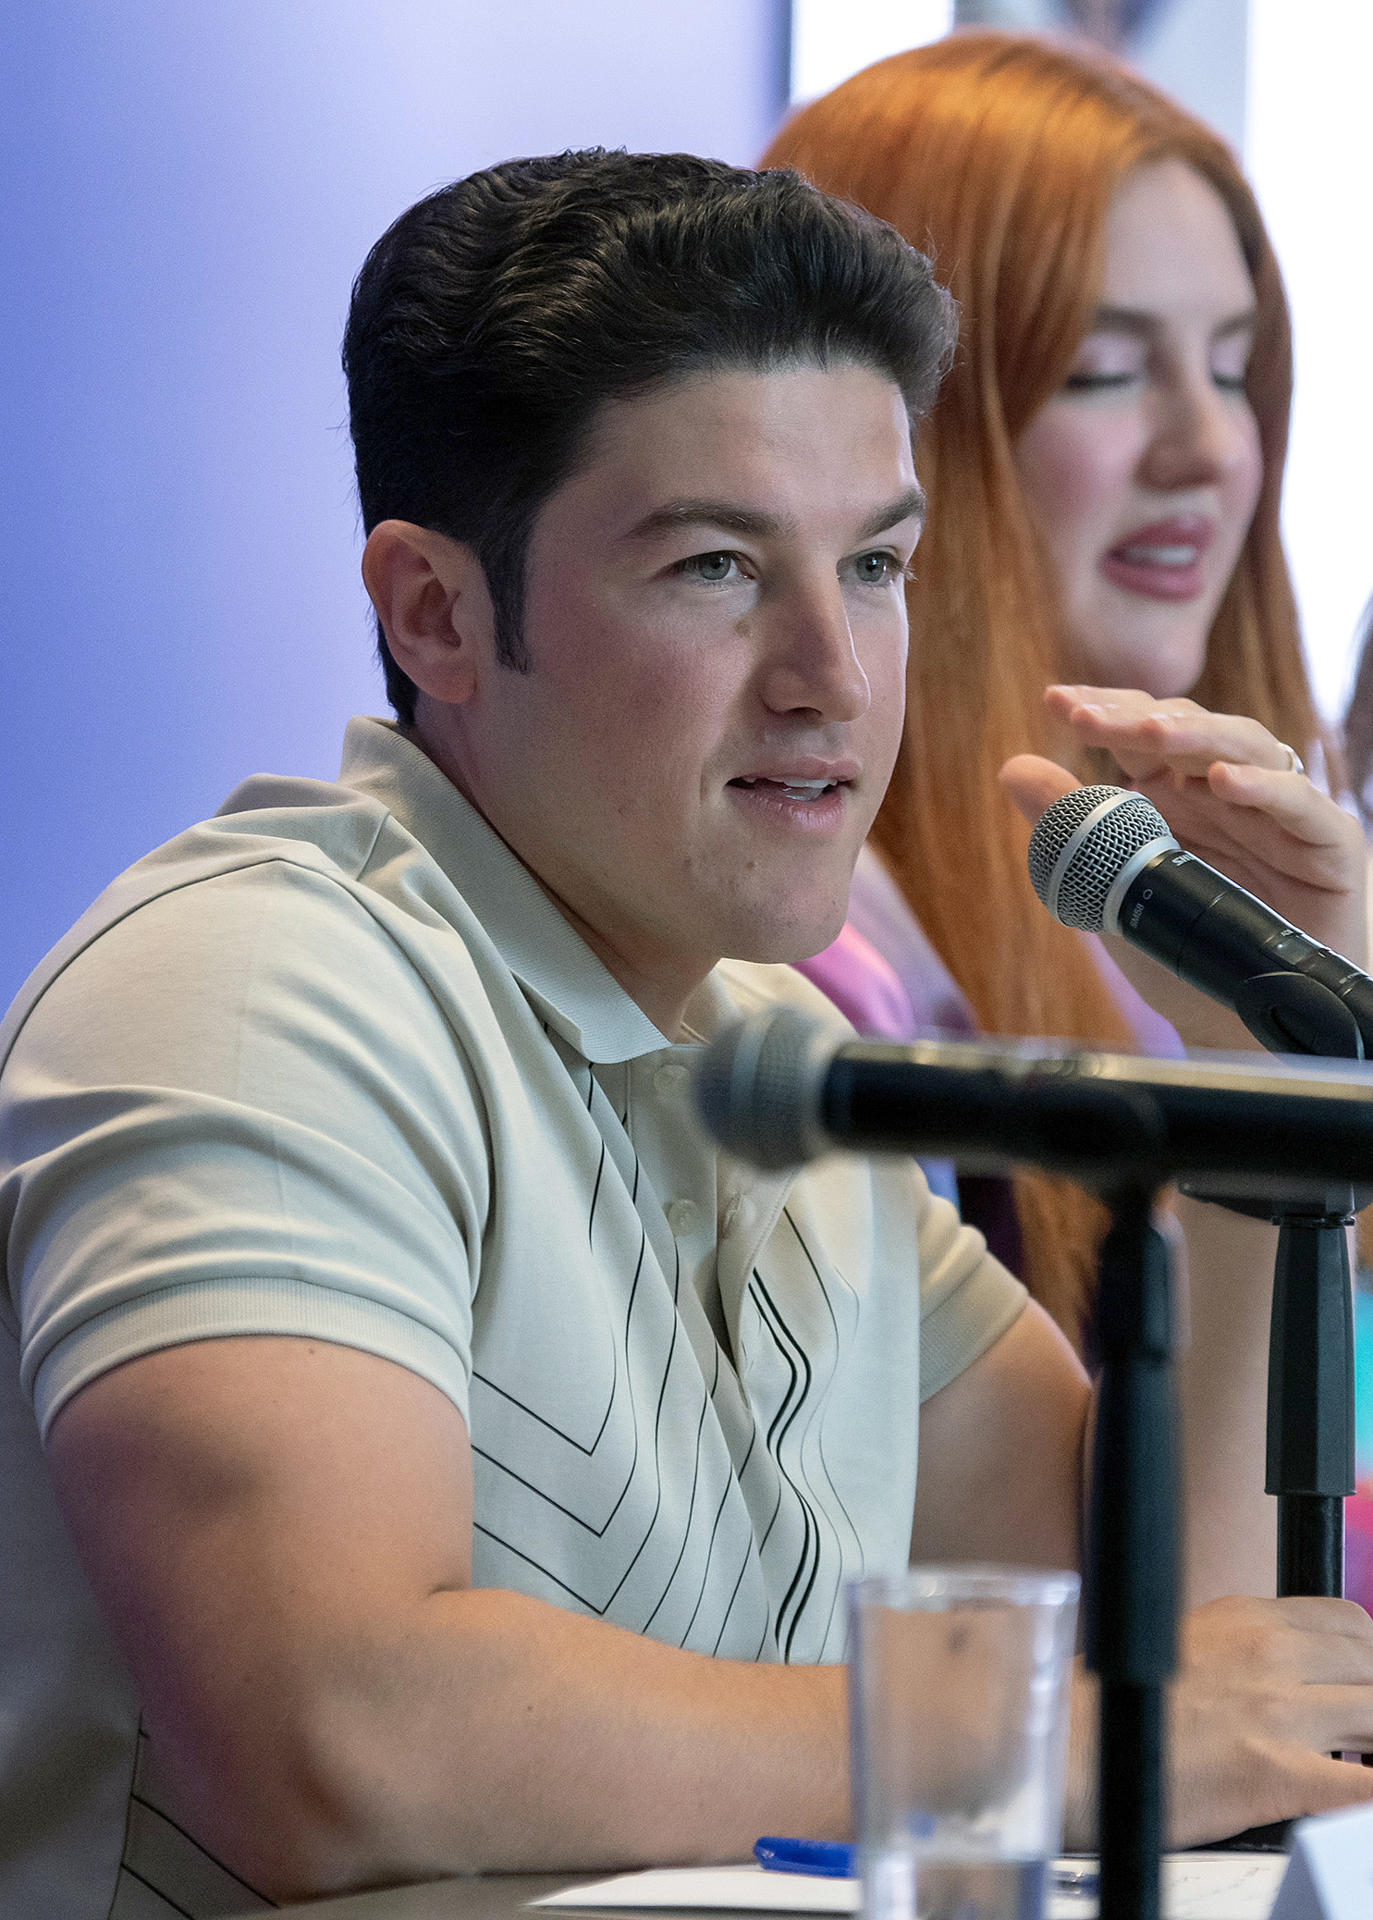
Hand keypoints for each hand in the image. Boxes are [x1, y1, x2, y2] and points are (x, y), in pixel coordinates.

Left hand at [999, 686, 1367, 1048]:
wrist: (1235, 1026)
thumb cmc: (1179, 954)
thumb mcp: (1111, 891)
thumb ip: (1070, 829)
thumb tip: (1012, 767)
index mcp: (1177, 794)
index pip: (1142, 732)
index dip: (1106, 711)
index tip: (1057, 702)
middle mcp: (1228, 792)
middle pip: (1189, 730)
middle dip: (1137, 717)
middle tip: (1088, 716)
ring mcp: (1278, 813)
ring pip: (1247, 748)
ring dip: (1197, 737)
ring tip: (1149, 735)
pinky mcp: (1328, 846)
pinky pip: (1301, 805)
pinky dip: (1265, 787)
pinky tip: (1223, 780)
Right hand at [1065, 1596, 1372, 1848]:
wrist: (1076, 1750)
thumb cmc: (1121, 1709)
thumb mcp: (1188, 1642)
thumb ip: (1246, 1648)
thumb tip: (1294, 1673)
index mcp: (1247, 1617)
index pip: (1350, 1622)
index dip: (1368, 1658)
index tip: (1364, 1684)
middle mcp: (1268, 1652)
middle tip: (1360, 1731)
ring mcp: (1275, 1710)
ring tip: (1358, 1761)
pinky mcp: (1274, 1771)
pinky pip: (1364, 1787)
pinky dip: (1370, 1790)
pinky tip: (1357, 1795)